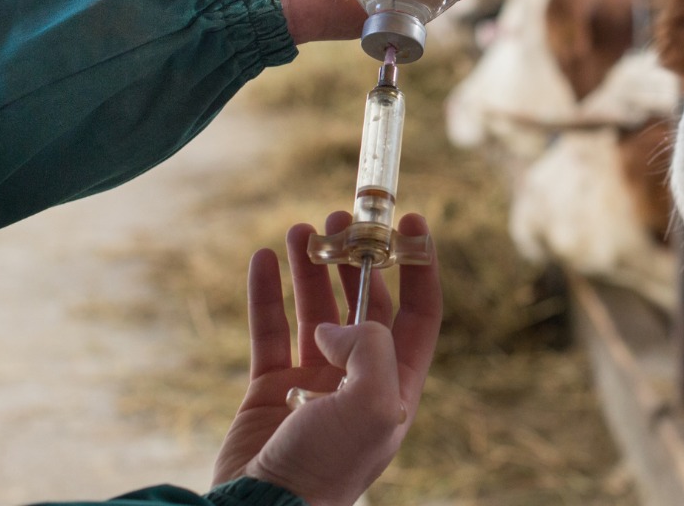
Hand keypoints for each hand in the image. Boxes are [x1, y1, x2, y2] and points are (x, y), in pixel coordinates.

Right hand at [212, 212, 442, 505]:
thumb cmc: (328, 467)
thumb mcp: (373, 403)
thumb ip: (370, 348)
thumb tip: (333, 324)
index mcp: (397, 387)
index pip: (419, 314)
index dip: (419, 266)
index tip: (410, 220)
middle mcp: (359, 382)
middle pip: (365, 306)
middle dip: (357, 259)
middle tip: (344, 217)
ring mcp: (313, 385)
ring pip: (315, 311)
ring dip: (311, 267)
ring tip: (302, 228)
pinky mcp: (269, 391)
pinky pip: (268, 331)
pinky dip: (265, 294)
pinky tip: (264, 259)